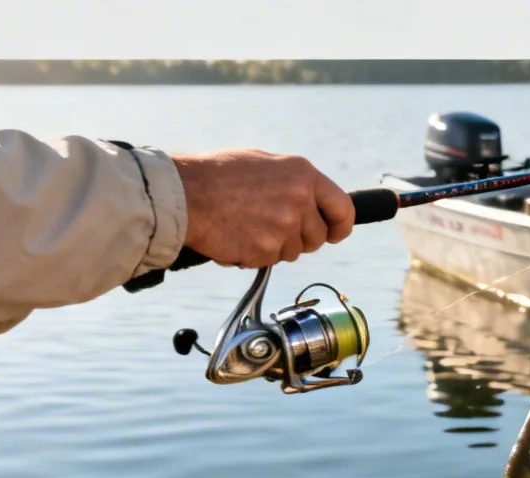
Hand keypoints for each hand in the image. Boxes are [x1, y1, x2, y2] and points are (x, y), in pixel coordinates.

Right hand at [171, 149, 354, 267]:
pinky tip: (236, 236)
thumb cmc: (218, 174)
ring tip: (247, 226)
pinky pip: (269, 261)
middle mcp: (300, 201)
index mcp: (303, 175)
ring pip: (292, 252)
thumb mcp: (265, 163)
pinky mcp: (266, 250)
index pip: (343, 208)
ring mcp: (284, 228)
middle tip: (272, 228)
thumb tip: (310, 201)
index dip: (340, 225)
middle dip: (299, 239)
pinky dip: (254, 255)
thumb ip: (293, 183)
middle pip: (317, 237)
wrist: (187, 193)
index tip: (335, 233)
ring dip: (274, 247)